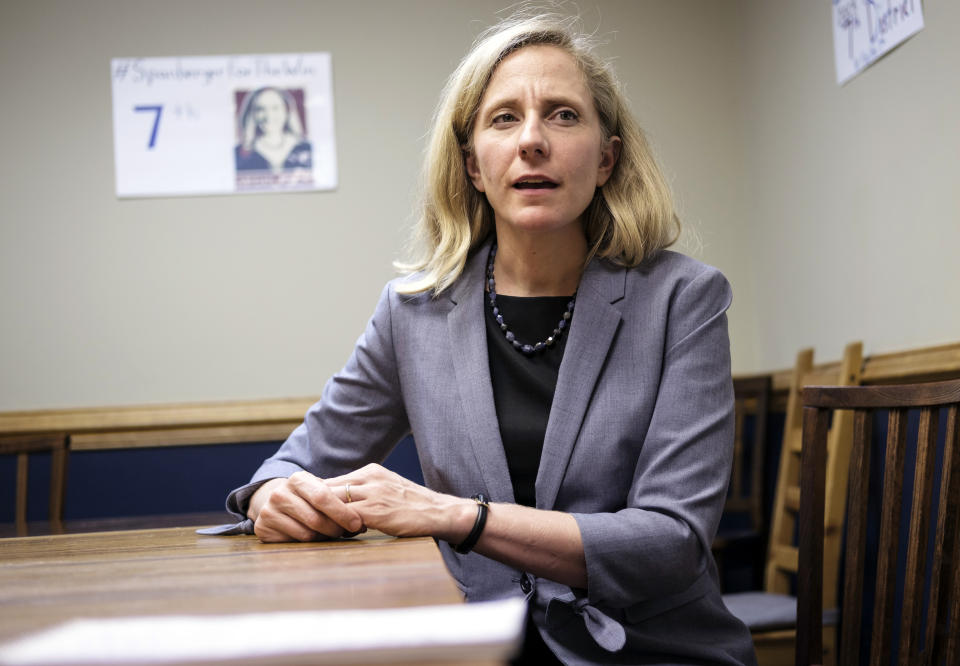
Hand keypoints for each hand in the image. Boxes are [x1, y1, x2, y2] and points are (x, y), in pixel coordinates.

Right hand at [248, 471, 363, 542]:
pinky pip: (295, 542)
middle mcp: (280, 493)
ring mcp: (268, 511)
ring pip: (307, 533)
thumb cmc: (308, 498)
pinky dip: (310, 542)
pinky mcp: (262, 528)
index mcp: (297, 479)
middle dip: (336, 528)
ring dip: (325, 537)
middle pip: (316, 518)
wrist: (276, 502)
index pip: (323, 497)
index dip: (343, 512)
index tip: (358, 523)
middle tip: (347, 532)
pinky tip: (316, 537)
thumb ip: (337, 499)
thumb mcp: (319, 490)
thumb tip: (363, 520)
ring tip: (332, 533)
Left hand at [324, 464, 474, 540]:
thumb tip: (341, 504)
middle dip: (317, 507)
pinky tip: (339, 537)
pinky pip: (345, 517)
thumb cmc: (413, 506)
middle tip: (312, 524)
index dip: (320, 499)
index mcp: (370, 471)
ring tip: (324, 532)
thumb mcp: (387, 489)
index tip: (315, 512)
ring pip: (332, 501)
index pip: (332, 480)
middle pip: (327, 488)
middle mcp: (369, 477)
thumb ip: (366, 492)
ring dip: (325, 518)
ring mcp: (372, 493)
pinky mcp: (375, 511)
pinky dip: (338, 527)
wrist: (439, 512)